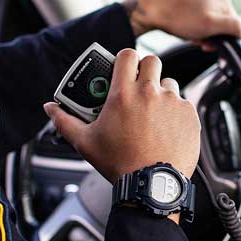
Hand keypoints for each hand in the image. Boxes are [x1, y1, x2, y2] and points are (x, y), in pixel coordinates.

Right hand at [43, 49, 200, 183]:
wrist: (152, 185)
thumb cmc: (119, 164)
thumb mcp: (85, 142)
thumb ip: (65, 121)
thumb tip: (51, 108)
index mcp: (123, 93)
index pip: (127, 55)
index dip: (125, 59)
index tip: (122, 69)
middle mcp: (150, 92)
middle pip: (152, 61)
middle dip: (145, 69)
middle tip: (138, 86)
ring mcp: (172, 102)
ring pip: (169, 83)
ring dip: (161, 92)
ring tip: (152, 113)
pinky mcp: (189, 115)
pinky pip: (183, 103)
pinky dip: (175, 112)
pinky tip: (166, 128)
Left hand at [124, 0, 240, 45]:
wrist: (150, 11)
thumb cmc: (179, 19)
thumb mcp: (211, 25)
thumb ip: (234, 26)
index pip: (235, 24)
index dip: (223, 37)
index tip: (209, 41)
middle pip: (221, 21)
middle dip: (211, 33)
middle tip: (197, 38)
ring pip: (209, 19)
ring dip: (201, 30)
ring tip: (188, 32)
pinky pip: (197, 13)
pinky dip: (193, 23)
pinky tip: (183, 26)